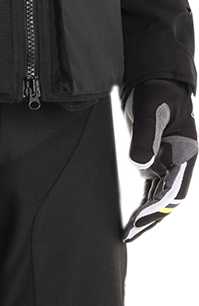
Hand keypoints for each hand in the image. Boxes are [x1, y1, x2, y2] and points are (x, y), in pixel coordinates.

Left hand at [122, 79, 196, 241]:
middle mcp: (179, 162)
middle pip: (167, 198)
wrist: (154, 80)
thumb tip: (139, 165)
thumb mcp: (151, 109)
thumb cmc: (156, 91)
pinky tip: (134, 216)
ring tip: (129, 232)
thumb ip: (146, 136)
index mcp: (185, 152)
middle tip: (130, 234)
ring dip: (146, 214)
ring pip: (159, 196)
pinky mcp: (156, 160)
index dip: (157, 206)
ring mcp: (168, 162)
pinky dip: (143, 202)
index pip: (174, 188)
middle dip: (150, 217)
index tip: (140, 218)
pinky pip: (151, 187)